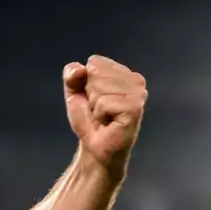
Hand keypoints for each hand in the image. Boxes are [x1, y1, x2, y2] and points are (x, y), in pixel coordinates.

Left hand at [63, 55, 145, 177]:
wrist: (95, 147)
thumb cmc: (89, 121)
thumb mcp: (75, 94)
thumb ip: (72, 76)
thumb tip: (78, 70)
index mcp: (124, 73)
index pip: (95, 62)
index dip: (85, 83)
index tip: (93, 100)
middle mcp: (135, 80)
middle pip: (96, 72)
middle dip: (90, 95)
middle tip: (99, 111)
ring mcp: (138, 94)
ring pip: (99, 88)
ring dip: (95, 107)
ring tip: (104, 117)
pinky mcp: (135, 108)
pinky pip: (104, 102)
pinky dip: (99, 115)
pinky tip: (108, 122)